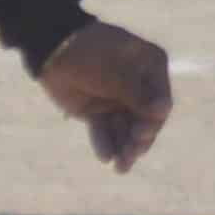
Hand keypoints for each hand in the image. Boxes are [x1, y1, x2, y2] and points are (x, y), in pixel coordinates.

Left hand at [35, 20, 174, 173]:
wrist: (51, 48)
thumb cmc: (89, 52)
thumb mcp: (115, 72)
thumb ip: (137, 94)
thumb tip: (163, 111)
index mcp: (149, 68)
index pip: (159, 101)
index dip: (153, 120)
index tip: (142, 133)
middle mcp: (137, 85)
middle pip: (144, 120)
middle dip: (139, 139)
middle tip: (131, 153)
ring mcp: (117, 99)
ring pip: (125, 129)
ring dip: (124, 147)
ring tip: (120, 166)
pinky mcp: (96, 111)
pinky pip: (104, 131)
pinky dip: (105, 143)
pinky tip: (105, 157)